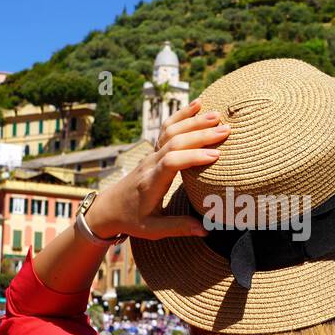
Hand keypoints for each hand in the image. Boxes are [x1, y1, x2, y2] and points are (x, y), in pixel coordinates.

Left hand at [84, 100, 227, 239]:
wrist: (109, 208)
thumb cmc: (132, 220)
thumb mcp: (153, 229)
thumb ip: (179, 228)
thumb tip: (207, 230)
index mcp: (151, 183)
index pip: (171, 162)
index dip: (193, 156)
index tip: (216, 155)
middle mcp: (151, 164)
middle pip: (175, 142)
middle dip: (200, 134)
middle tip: (226, 130)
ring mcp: (151, 155)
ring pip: (171, 131)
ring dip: (194, 121)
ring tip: (217, 115)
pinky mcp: (154, 151)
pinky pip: (167, 128)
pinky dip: (182, 114)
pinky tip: (198, 105)